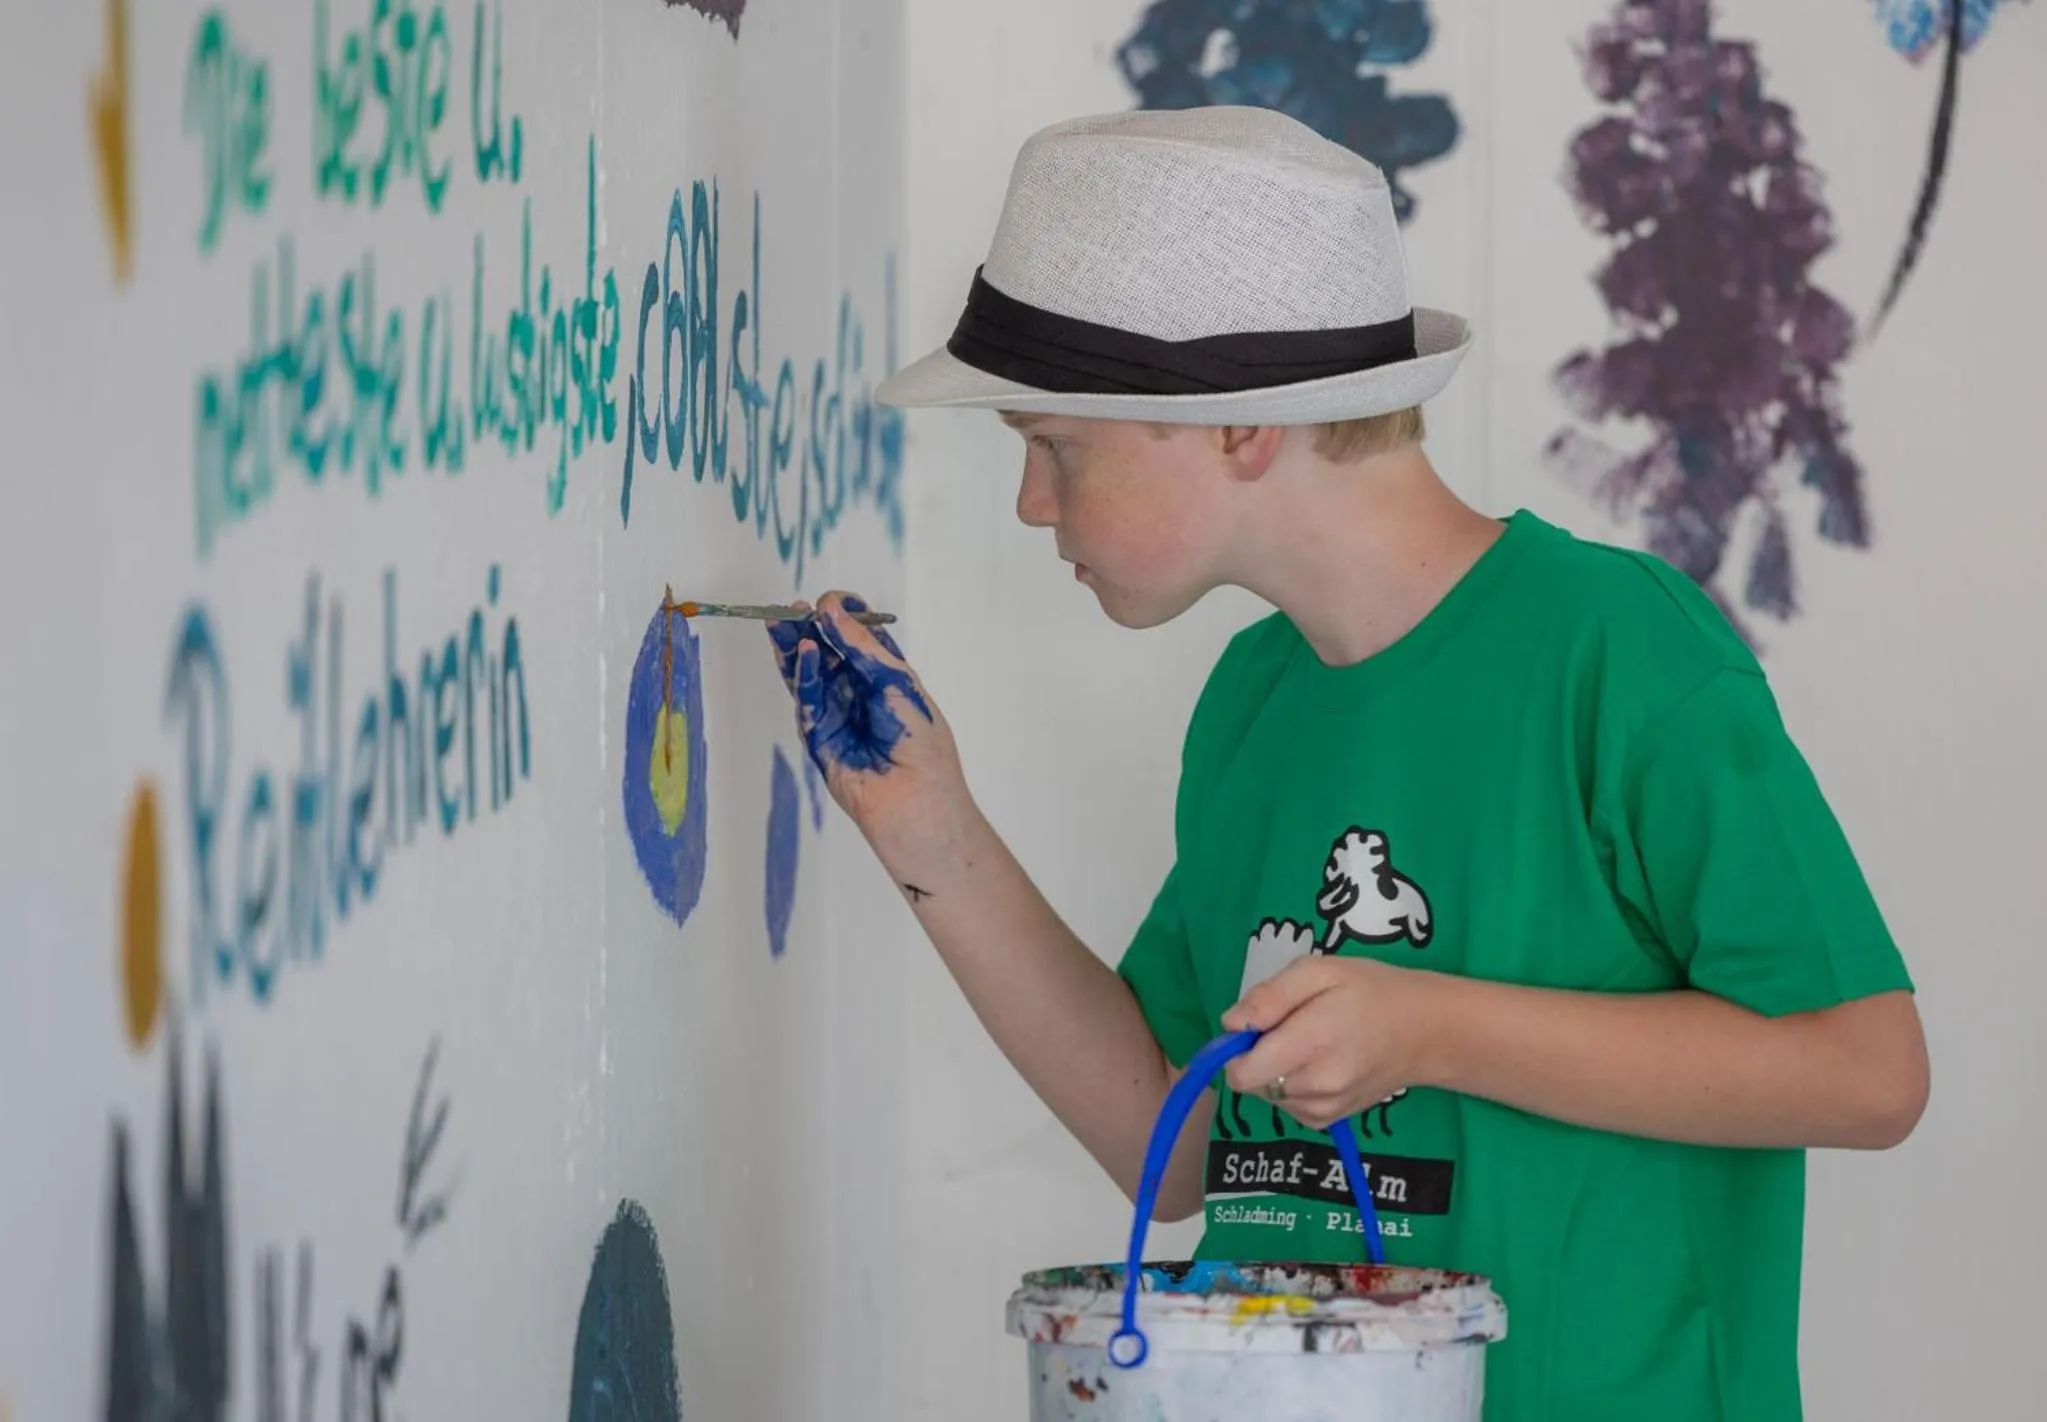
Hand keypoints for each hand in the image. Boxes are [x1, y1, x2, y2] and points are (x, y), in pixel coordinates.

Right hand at [766, 591, 972, 862]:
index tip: (833, 601)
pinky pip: (806, 701)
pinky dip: (804, 677)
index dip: (842, 615)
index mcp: (882, 673)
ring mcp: (833, 712)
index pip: (855, 634)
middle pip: (823, 650)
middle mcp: (854, 689)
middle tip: (788, 608)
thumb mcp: (895, 680)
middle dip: (805, 628)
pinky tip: (802, 655)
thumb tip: (829, 610)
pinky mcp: (817, 736)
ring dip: (792, 648)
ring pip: (805, 673)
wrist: (916, 796)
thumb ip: (860, 645)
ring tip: (778, 622)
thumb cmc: (919, 737)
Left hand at [1220, 956, 1448, 1130]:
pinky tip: (1319, 1063)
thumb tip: (1230, 1025)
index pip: (1242, 1073)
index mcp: (1310, 1044)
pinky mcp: (1330, 1120)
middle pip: (1252, 1084)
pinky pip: (1288, 1106)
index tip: (1255, 1026)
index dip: (1235, 1049)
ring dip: (1276, 1071)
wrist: (1425, 1031)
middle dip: (1257, 1056)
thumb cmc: (1370, 991)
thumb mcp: (1318, 971)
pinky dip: (1292, 1086)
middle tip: (1291, 1027)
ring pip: (1269, 1095)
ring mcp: (1324, 1109)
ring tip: (1313, 1041)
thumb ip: (1269, 997)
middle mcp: (1315, 1086)